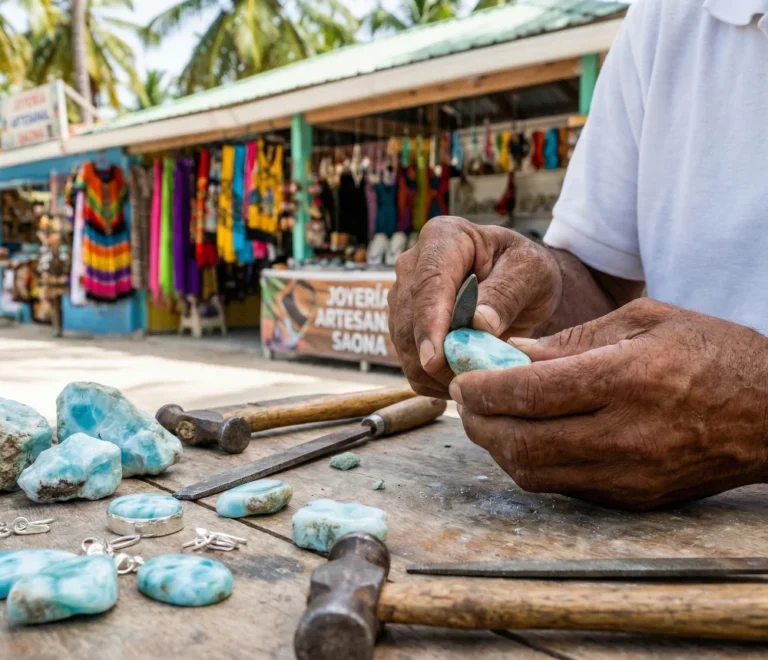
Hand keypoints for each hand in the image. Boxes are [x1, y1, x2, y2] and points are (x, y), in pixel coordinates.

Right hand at [388, 217, 561, 396]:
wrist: (518, 284)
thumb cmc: (525, 270)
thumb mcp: (531, 273)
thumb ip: (507, 293)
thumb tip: (478, 323)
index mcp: (442, 238)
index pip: (429, 283)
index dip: (429, 323)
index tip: (434, 358)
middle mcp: (413, 266)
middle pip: (409, 320)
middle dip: (435, 358)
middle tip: (475, 381)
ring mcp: (404, 298)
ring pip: (404, 347)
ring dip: (436, 373)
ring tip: (477, 379)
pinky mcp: (404, 328)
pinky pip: (410, 365)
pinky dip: (433, 382)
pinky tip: (463, 380)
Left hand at [450, 299, 767, 509]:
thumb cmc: (712, 353)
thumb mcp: (645, 321)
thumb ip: (572, 340)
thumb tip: (511, 352)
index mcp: (626, 380)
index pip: (530, 393)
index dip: (483, 388)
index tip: (462, 377)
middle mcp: (625, 435)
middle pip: (522, 442)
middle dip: (479, 421)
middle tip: (465, 399)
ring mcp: (629, 476)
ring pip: (534, 473)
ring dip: (498, 447)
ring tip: (486, 418)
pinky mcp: (633, 500)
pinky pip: (562, 487)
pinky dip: (531, 464)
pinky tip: (525, 438)